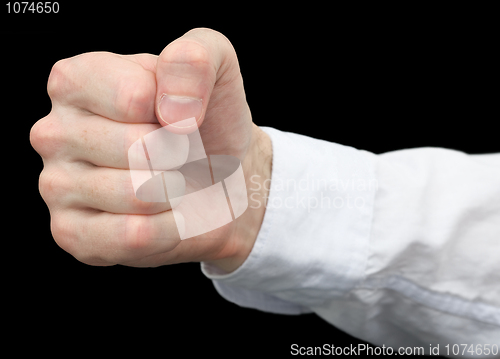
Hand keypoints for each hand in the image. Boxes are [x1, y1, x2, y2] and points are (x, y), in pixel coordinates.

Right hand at [30, 28, 271, 270]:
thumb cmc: (208, 122)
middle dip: (178, 156)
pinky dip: (168, 228)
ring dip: (175, 192)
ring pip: (138, 195)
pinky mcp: (70, 233)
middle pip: (137, 149)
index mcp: (75, 81)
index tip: (181, 116)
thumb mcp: (216, 67)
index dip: (178, 112)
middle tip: (178, 155)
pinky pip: (132, 236)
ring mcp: (55, 186)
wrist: (221, 178)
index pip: (134, 97)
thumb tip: (173, 109)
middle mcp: (53, 132)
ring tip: (170, 182)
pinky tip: (163, 215)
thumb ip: (193, 58)